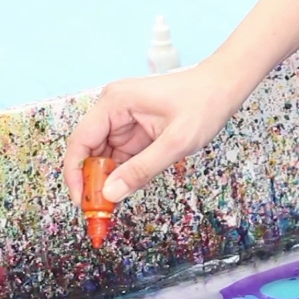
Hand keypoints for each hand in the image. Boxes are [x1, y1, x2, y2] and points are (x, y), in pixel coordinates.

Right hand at [63, 64, 238, 204]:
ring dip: (107, 180)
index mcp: (115, 103)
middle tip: (98, 210)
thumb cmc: (203, 104)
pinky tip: (124, 189)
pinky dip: (121, 174)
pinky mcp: (135, 129)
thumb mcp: (176, 142)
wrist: (223, 88)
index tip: (80, 201)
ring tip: (110, 206)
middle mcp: (113, 108)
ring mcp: (124, 118)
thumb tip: (111, 193)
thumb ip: (142, 169)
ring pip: (104, 156)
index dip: (75, 174)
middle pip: (89, 150)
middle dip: (92, 181)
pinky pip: (121, 156)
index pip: (80, 141)